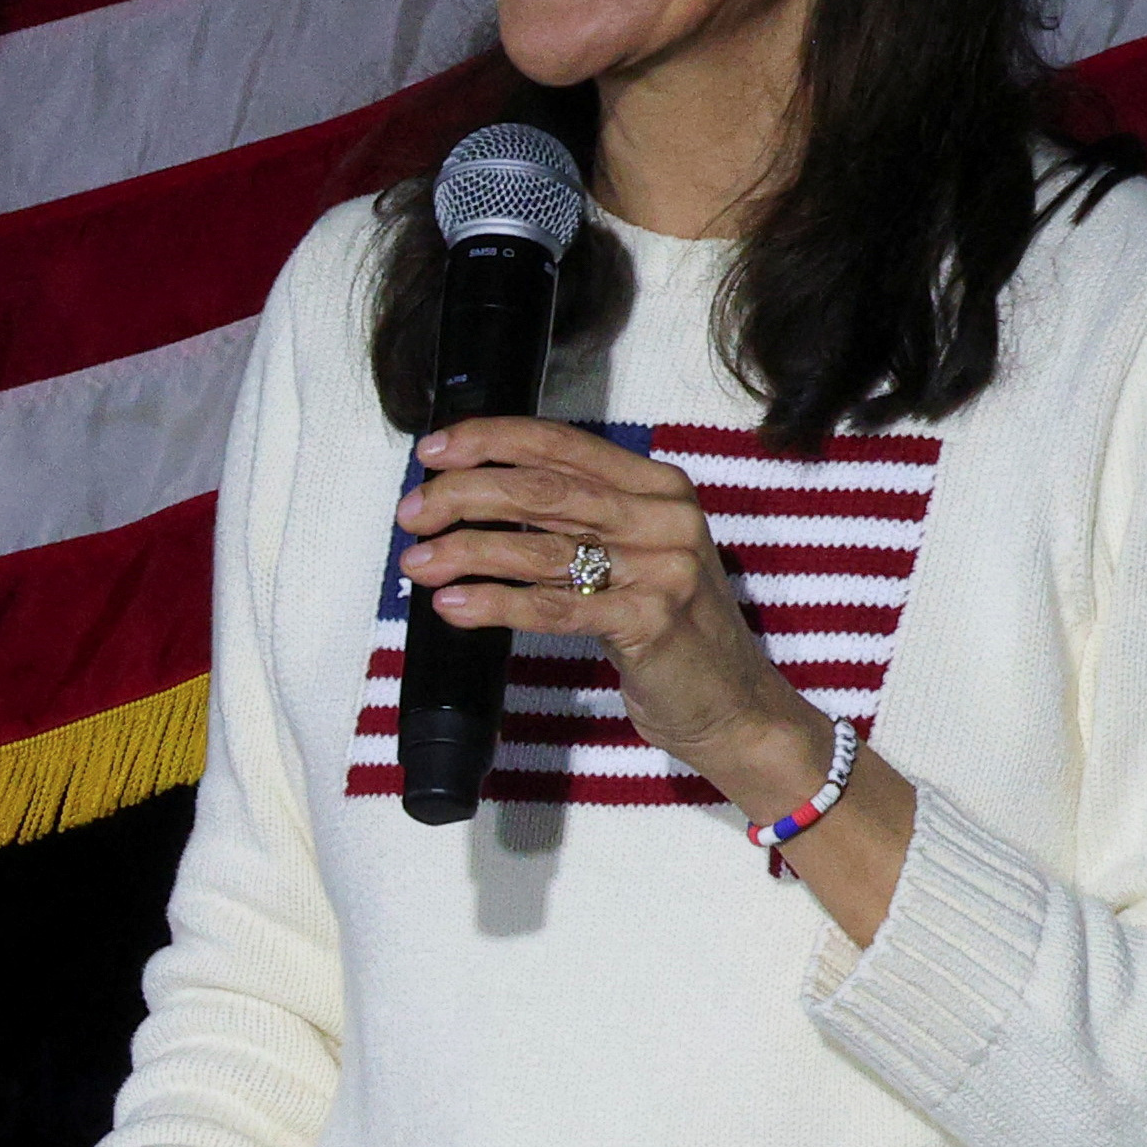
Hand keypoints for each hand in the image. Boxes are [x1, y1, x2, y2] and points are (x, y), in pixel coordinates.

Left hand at [395, 417, 918, 941]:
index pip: (560, 444)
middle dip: (465, 495)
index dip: (489, 440)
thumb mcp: (632, 555)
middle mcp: (664, 515)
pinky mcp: (652, 621)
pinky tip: (454, 605)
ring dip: (467, 551)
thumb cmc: (668, 630)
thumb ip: (575, 521)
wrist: (734, 706)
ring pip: (542, 548)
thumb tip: (475, 497)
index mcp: (657, 485)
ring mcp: (663, 567)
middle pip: (543, 491)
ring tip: (417, 562)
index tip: (433, 451)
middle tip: (412, 512)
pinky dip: (498, 604)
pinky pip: (557, 606)